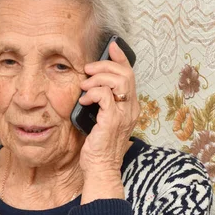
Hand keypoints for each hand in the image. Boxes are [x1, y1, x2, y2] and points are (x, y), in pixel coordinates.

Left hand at [77, 41, 139, 202]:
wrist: (100, 168)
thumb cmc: (98, 146)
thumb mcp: (102, 119)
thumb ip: (102, 102)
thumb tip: (89, 84)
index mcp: (130, 106)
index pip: (130, 75)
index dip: (121, 58)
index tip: (111, 47)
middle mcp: (131, 108)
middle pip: (125, 73)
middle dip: (104, 65)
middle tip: (88, 69)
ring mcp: (124, 114)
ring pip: (118, 81)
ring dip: (98, 78)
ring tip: (84, 85)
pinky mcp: (112, 120)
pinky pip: (105, 95)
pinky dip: (92, 93)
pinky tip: (83, 100)